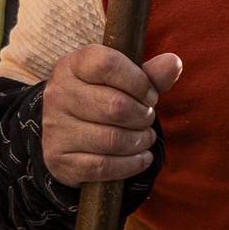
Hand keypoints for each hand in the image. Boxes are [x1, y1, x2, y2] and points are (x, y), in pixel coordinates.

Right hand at [41, 45, 181, 187]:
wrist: (66, 132)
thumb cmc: (101, 98)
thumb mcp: (122, 81)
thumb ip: (149, 74)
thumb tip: (173, 62)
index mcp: (72, 65)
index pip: (108, 64)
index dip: (139, 82)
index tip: (149, 95)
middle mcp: (58, 94)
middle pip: (115, 106)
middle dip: (143, 116)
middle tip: (147, 118)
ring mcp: (55, 128)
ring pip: (112, 140)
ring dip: (139, 141)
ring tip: (144, 137)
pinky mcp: (60, 158)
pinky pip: (104, 166)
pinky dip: (131, 164)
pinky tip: (141, 157)